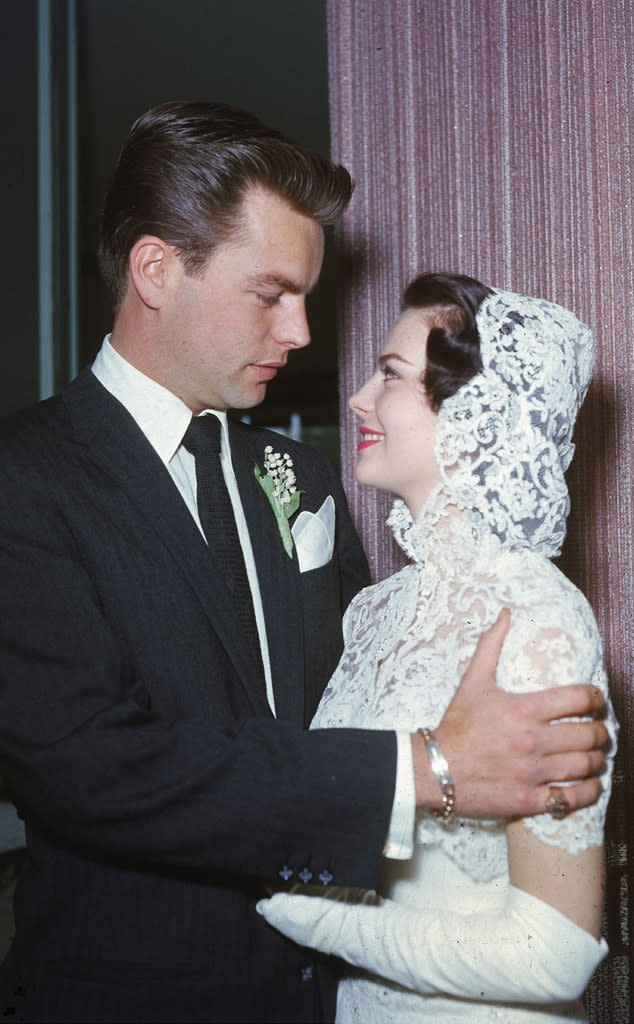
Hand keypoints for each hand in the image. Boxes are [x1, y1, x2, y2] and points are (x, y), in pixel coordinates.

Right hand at [413, 610, 608, 817]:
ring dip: (597, 761)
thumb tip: (504, 614)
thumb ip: (491, 646)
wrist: (433, 769)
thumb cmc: (456, 725)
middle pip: (589, 734)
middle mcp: (532, 740)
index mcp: (523, 708)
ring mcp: (532, 772)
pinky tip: (589, 785)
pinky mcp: (528, 799)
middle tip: (599, 732)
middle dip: (601, 732)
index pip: (579, 698)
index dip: (596, 699)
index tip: (597, 702)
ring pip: (585, 765)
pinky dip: (588, 791)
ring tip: (595, 757)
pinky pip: (571, 798)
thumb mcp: (472, 681)